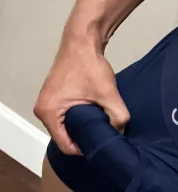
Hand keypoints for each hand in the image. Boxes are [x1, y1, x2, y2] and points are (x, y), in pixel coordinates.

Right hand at [34, 37, 129, 154]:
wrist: (82, 41)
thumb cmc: (89, 64)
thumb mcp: (108, 94)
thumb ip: (118, 117)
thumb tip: (120, 132)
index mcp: (49, 112)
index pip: (66, 146)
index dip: (85, 150)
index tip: (101, 146)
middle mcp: (42, 110)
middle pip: (65, 138)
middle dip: (84, 139)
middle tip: (103, 137)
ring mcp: (46, 104)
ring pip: (66, 128)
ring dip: (82, 129)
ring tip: (100, 127)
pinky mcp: (54, 99)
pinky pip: (65, 119)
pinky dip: (79, 120)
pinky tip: (94, 117)